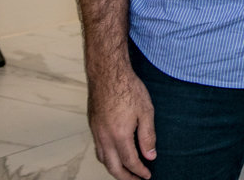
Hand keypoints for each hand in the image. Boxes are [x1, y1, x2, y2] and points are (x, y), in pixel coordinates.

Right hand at [87, 64, 156, 179]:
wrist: (107, 74)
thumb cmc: (128, 89)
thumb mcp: (146, 112)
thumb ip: (148, 136)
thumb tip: (150, 156)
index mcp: (119, 136)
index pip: (130, 162)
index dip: (139, 171)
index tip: (147, 176)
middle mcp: (104, 138)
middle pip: (113, 167)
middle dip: (125, 177)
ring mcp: (96, 132)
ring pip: (103, 159)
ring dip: (114, 169)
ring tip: (125, 172)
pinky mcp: (93, 126)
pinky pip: (98, 149)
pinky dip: (106, 158)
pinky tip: (113, 155)